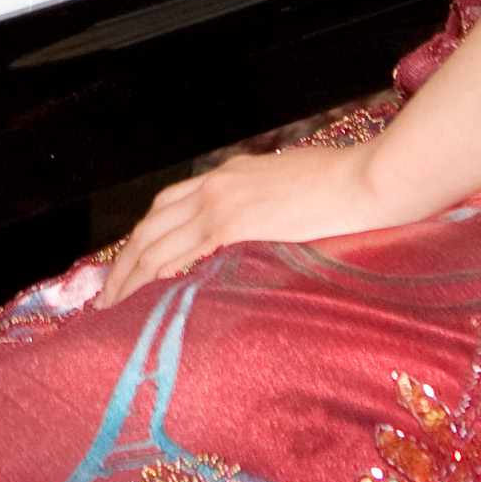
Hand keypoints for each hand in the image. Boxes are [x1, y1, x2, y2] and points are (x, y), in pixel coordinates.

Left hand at [89, 143, 404, 303]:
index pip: (169, 207)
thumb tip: (264, 234)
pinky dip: (155, 279)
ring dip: (128, 275)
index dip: (145, 237)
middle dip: (124, 261)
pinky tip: (144, 302)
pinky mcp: (234, 227)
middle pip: (150, 225)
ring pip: (155, 243)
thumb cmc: (349, 186)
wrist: (374, 181)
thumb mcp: (295, 187)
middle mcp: (217, 186)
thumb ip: (267, 208)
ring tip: (111, 306)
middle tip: (106, 294)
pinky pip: (181, 257)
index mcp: (231, 175)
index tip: (131, 263)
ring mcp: (222, 205)